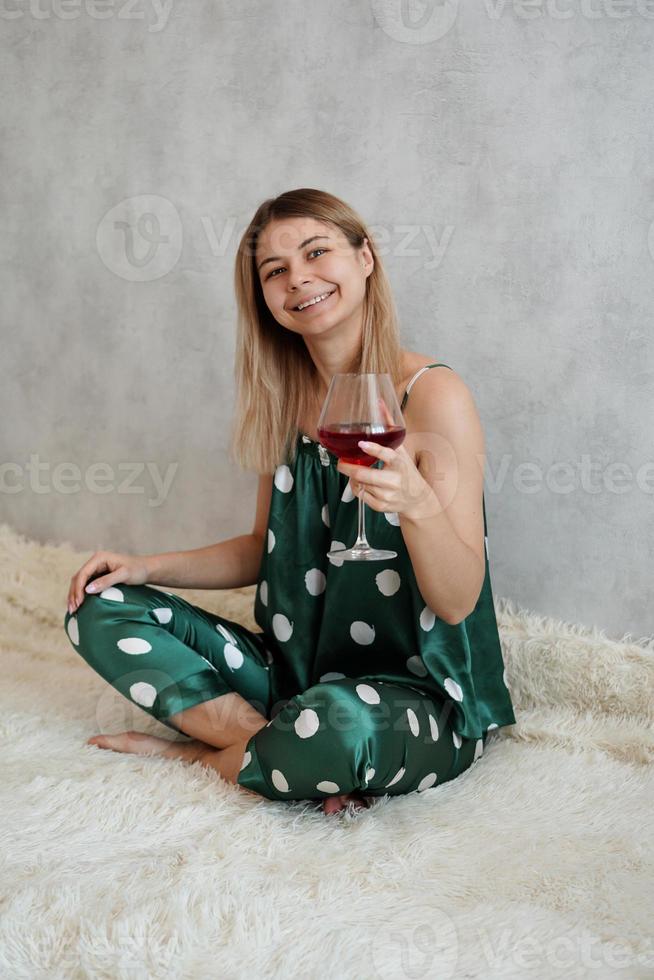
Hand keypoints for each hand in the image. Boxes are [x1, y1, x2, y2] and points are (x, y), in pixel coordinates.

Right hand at [67, 551, 150, 614]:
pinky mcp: (99, 576)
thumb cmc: (138, 570)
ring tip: (73, 610)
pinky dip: (81, 595)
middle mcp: (95, 562)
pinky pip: (86, 585)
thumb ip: (106, 581)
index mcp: (99, 558)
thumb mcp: (123, 575)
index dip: (78, 589)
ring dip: (75, 595)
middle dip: (73, 594)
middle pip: (78, 578)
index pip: (83, 574)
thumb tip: (87, 590)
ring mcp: (96, 569)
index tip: (78, 603)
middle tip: (73, 610)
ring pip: (80, 582)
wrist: (147, 569)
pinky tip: (80, 605)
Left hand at [336, 400, 440, 520]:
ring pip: (360, 484)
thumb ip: (389, 426)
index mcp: (400, 464)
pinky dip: (359, 489)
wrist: (417, 499)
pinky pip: (361, 496)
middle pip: (366, 475)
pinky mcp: (381, 506)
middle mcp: (395, 481)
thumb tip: (379, 402)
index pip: (387, 455)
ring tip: (357, 472)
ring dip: (354, 478)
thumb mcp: (400, 449)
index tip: (362, 443)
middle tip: (341, 463)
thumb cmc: (406, 470)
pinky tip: (365, 485)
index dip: (374, 449)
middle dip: (349, 468)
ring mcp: (388, 495)